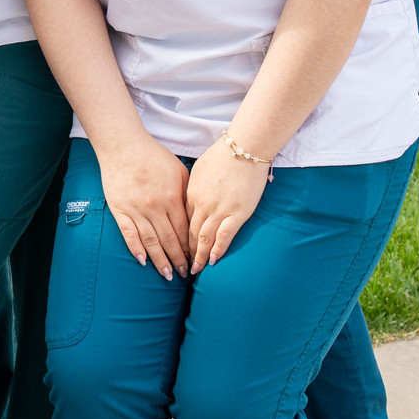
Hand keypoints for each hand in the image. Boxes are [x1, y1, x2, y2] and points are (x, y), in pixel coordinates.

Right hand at [95, 136, 191, 279]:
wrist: (123, 146)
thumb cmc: (153, 156)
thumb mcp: (179, 172)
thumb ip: (187, 195)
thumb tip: (196, 215)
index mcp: (171, 199)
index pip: (184, 231)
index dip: (190, 248)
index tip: (196, 259)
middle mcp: (154, 207)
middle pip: (169, 240)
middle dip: (178, 259)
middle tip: (185, 274)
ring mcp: (135, 209)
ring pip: (150, 241)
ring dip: (160, 260)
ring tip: (167, 275)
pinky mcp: (119, 208)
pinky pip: (128, 233)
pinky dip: (136, 248)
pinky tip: (143, 261)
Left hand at [185, 137, 271, 272]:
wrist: (243, 149)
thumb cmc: (222, 156)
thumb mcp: (199, 172)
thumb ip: (194, 188)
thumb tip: (190, 198)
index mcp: (190, 194)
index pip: (181, 221)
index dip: (178, 237)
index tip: (175, 249)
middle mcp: (202, 204)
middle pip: (190, 232)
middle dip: (184, 251)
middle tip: (181, 266)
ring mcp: (219, 209)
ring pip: (204, 237)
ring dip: (199, 255)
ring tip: (195, 270)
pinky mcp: (238, 212)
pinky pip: (224, 235)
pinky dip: (217, 249)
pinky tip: (213, 261)